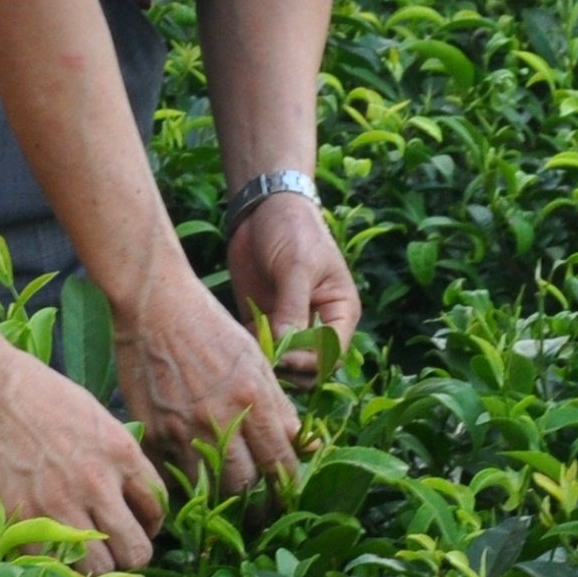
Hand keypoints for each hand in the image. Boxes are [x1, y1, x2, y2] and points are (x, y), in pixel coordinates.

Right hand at [0, 344, 168, 574]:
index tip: (133, 526)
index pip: (157, 509)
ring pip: (100, 569)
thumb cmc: (35, 391)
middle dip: (127, 555)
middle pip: (137, 551)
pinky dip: (55, 568)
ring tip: (79, 556)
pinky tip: (48, 553)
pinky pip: (55, 567)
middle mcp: (100, 485)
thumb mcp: (93, 415)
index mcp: (122, 453)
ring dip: (93, 568)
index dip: (148, 525)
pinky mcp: (25, 522)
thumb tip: (121, 487)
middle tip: (110, 549)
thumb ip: (113, 455)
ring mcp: (62, 506)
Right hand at [121, 263, 299, 491]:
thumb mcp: (255, 359)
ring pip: (207, 486)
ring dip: (218, 496)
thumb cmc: (210, 326)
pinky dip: (181, 483)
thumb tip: (304, 444)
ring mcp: (183, 428)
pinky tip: (188, 481)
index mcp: (253, 398)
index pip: (279, 460)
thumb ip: (279, 404)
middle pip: (244, 483)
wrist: (155, 306)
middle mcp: (220, 418)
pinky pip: (171, 475)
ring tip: (223, 498)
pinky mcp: (153, 431)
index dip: (286, 484)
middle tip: (256, 507)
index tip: (287, 495)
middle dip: (253, 499)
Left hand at [228, 191, 358, 381]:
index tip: (284, 356)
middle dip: (290, 369)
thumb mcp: (297, 265)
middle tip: (264, 359)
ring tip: (250, 353)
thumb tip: (286, 347)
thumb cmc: (293, 229)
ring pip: (285, 364)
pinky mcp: (263, 320)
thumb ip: (293, 306)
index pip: (332, 353)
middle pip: (310, 367)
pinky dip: (251, 353)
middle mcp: (318, 323)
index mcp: (340, 311)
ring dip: (269, 364)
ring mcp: (290, 324)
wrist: (264, 207)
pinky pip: (260, 350)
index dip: (311, 362)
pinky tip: (237, 342)